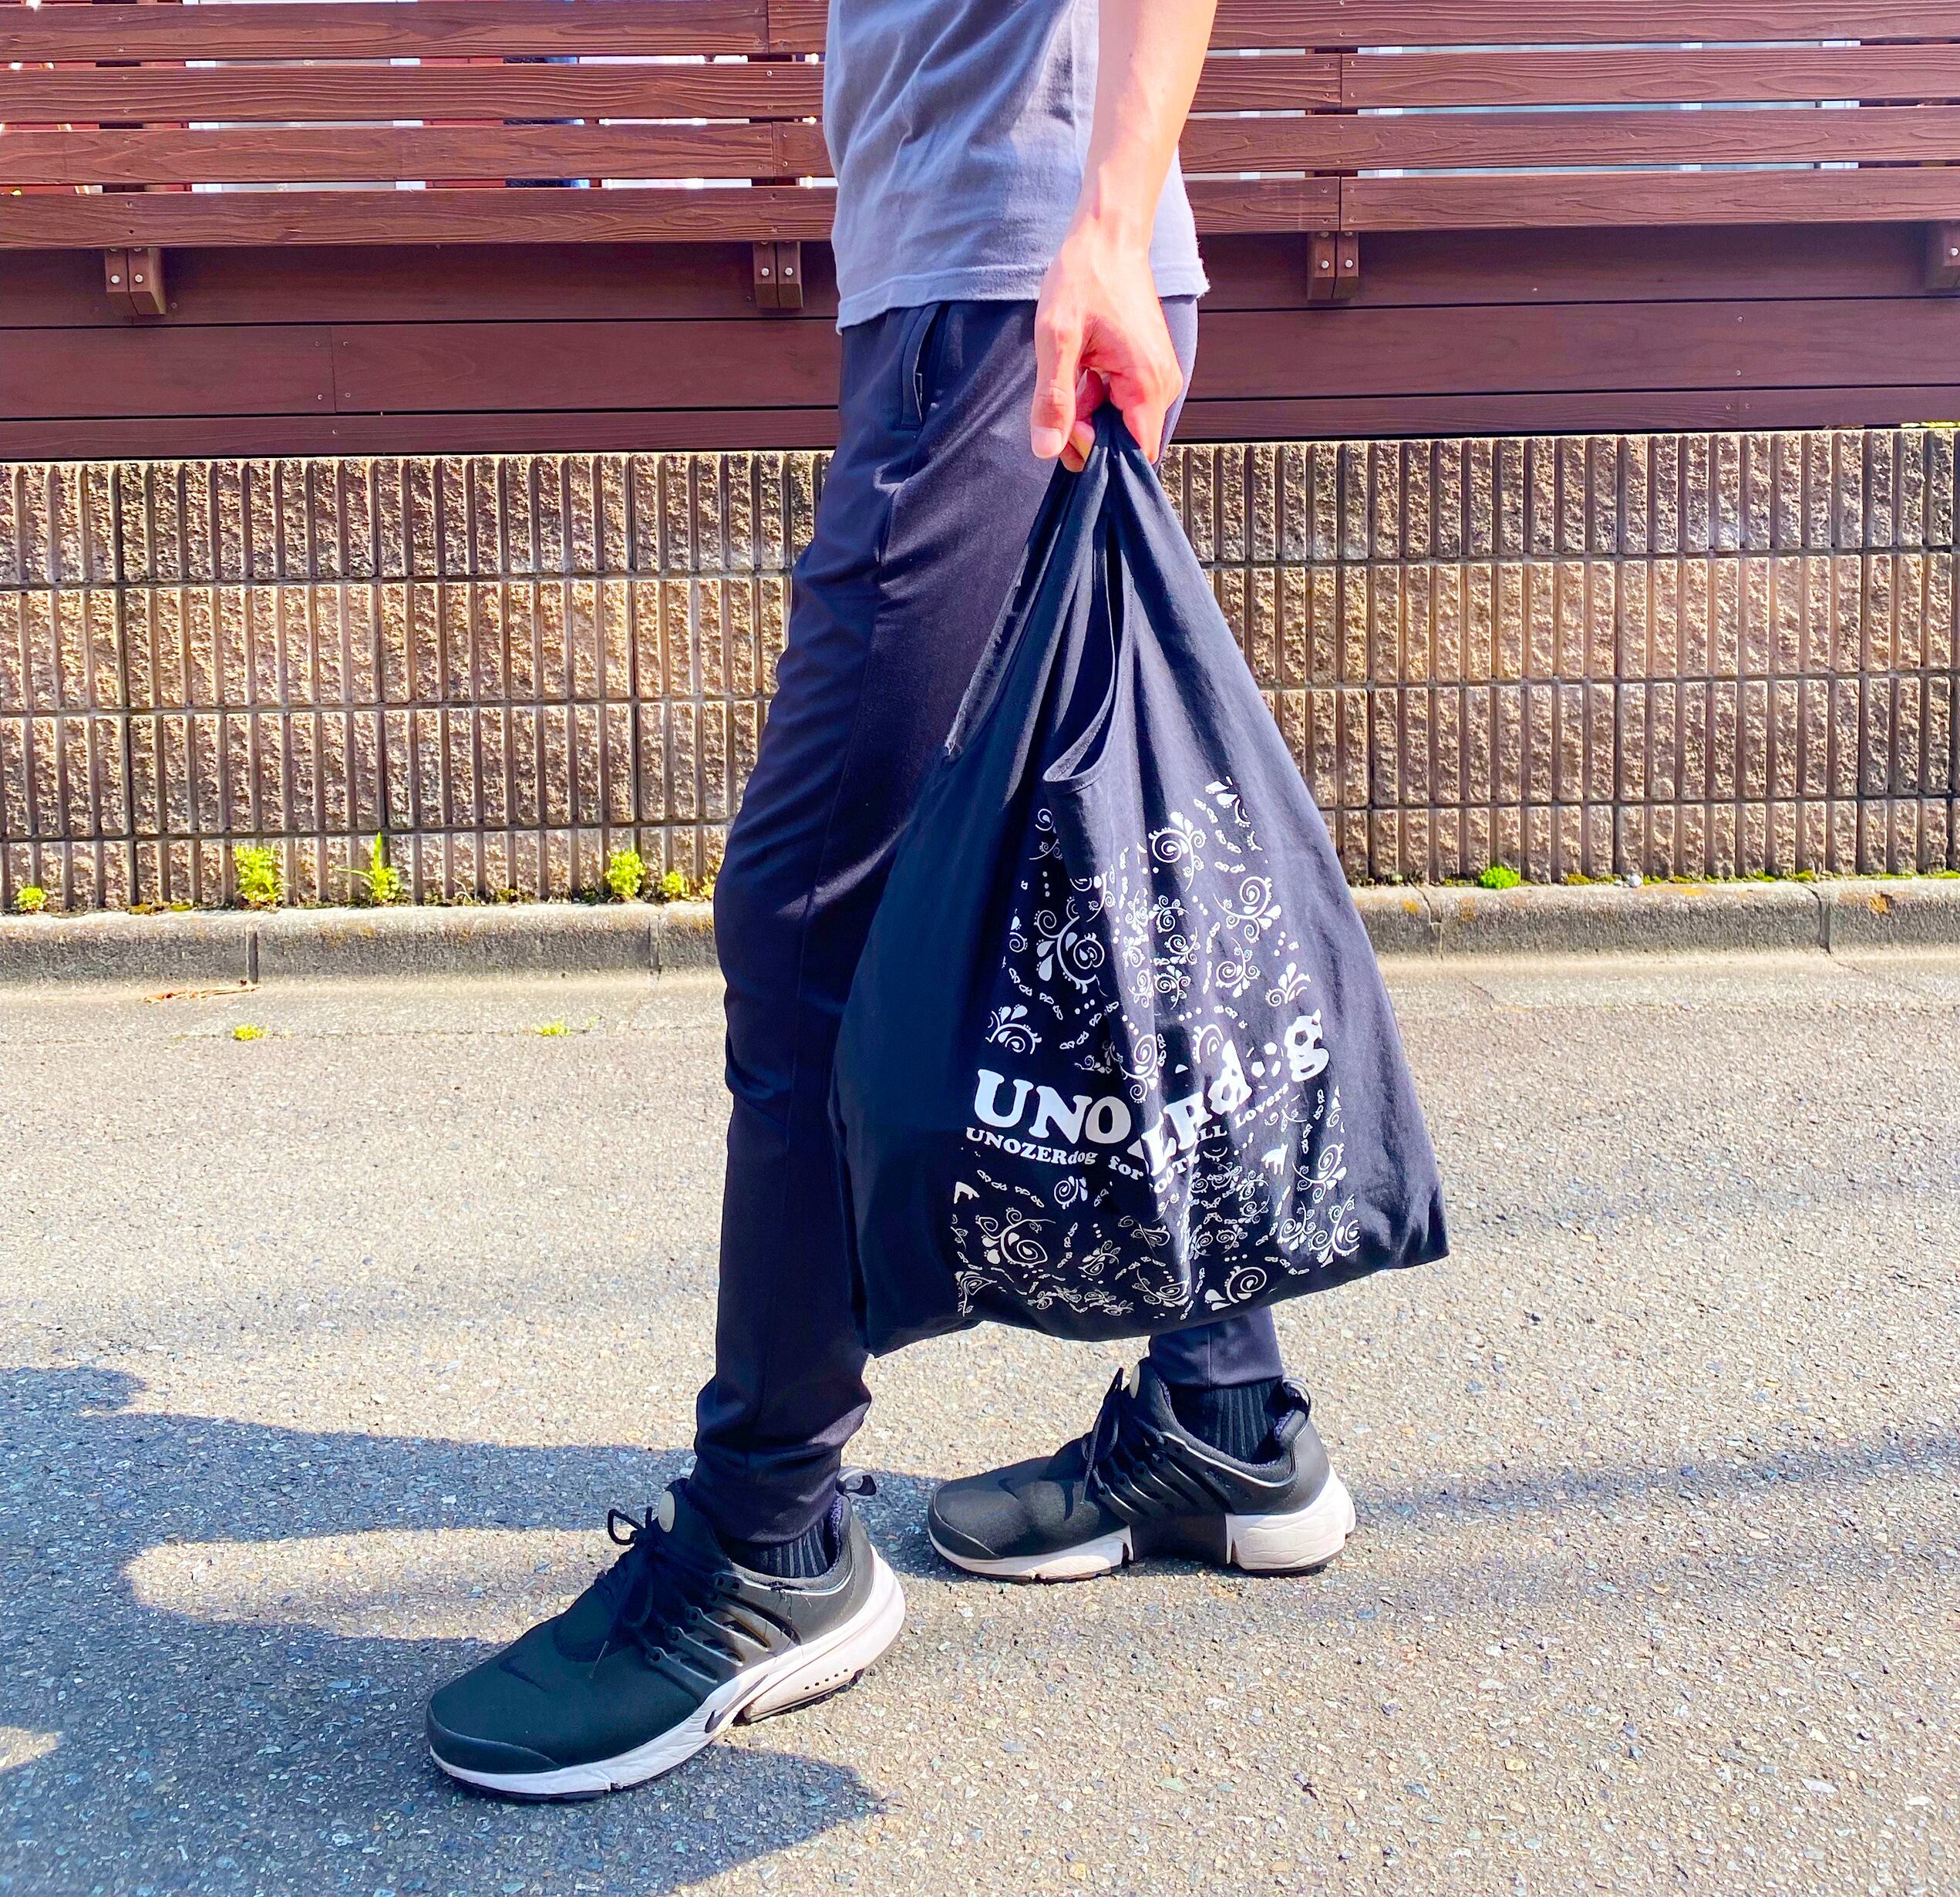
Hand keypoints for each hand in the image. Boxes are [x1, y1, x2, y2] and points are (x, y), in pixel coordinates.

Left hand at [1030, 220, 1183, 471]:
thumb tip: (1046, 450)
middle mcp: (1162, 386)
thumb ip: (1053, 398)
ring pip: (1120, 424)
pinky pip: (1122, 403)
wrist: (1108, 235)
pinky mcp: (1148, 369)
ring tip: (1074, 371)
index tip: (1071, 424)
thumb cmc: (1085, 277)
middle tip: (1063, 395)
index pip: (1134, 456)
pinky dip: (1097, 397)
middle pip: (1125, 443)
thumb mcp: (1057, 338)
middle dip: (1089, 433)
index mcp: (1147, 384)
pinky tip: (1082, 369)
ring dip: (1089, 412)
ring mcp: (1157, 378)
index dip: (1099, 454)